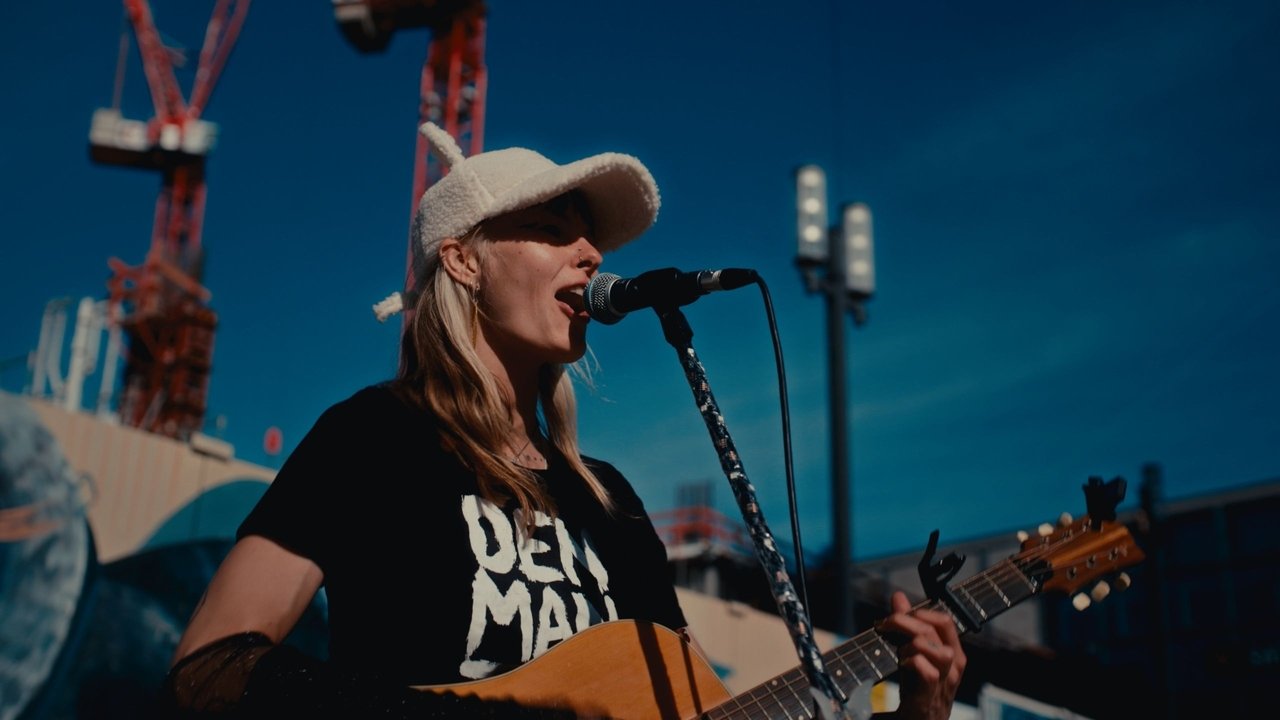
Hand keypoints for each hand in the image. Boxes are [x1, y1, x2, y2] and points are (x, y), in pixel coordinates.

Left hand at [877, 591, 965, 719]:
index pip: (946, 621)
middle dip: (907, 622)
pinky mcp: (929, 699)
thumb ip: (906, 626)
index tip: (899, 613)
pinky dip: (913, 663)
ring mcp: (944, 684)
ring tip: (900, 652)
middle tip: (886, 625)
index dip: (922, 612)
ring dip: (914, 645)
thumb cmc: (917, 687)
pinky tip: (902, 665)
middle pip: (936, 632)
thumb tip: (898, 596)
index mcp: (952, 653)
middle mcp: (953, 668)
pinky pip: (929, 673)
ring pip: (940, 653)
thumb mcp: (911, 652)